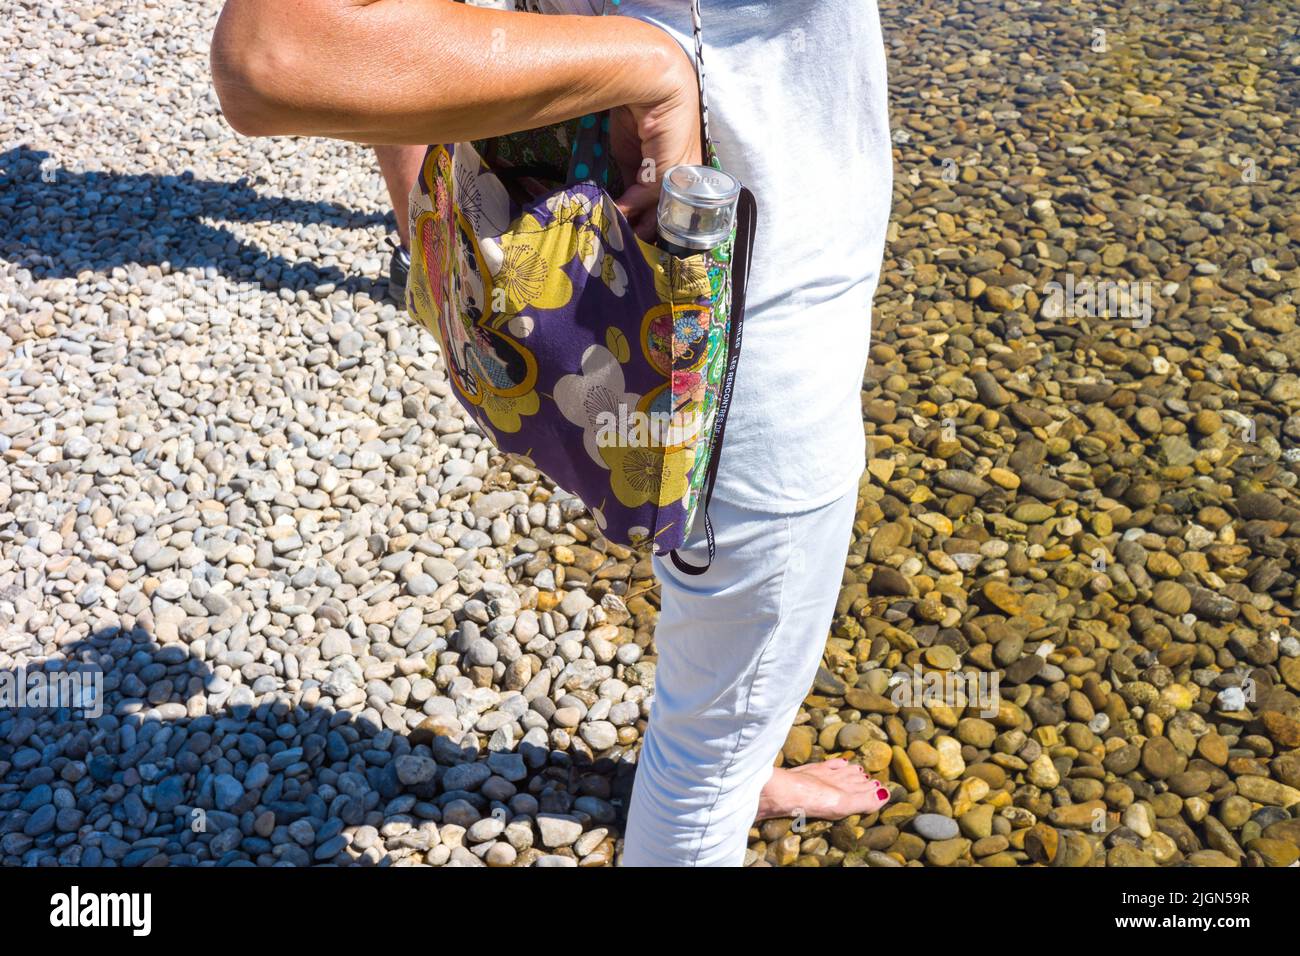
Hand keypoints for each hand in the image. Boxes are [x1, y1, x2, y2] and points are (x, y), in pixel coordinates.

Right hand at [610, 42, 701, 241]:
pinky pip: (652, 195)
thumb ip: (632, 175)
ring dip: (643, 222)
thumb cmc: (638, 105)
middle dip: (651, 225)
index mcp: (680, 160)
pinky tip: (620, 212)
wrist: (649, 79)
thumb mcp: (630, 149)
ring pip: (663, 206)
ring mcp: (684, 171)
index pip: (668, 195)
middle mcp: (687, 169)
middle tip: (634, 241)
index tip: (635, 227)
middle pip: (670, 205)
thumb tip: (625, 200)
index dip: (651, 212)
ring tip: (626, 235)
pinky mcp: (675, 169)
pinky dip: (633, 206)